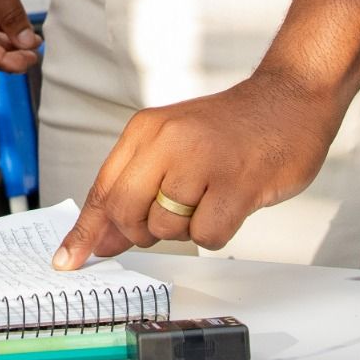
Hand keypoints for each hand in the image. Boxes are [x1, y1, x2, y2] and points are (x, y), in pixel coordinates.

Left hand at [54, 66, 344, 267]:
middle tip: (173, 213)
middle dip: (142, 231)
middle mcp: (167, 142)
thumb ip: (135, 190)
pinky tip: (231, 202)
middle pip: (126, 214)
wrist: (290, 99)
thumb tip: (102, 239)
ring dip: (187, 228)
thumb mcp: (172, 147)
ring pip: (166, 231)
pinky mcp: (235, 185)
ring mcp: (201, 163)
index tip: (68, 260)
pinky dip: (217, 231)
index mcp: (145, 130)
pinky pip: (206, 237)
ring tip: (211, 195)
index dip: (85, 231)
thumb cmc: (230, 130)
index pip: (102, 189)